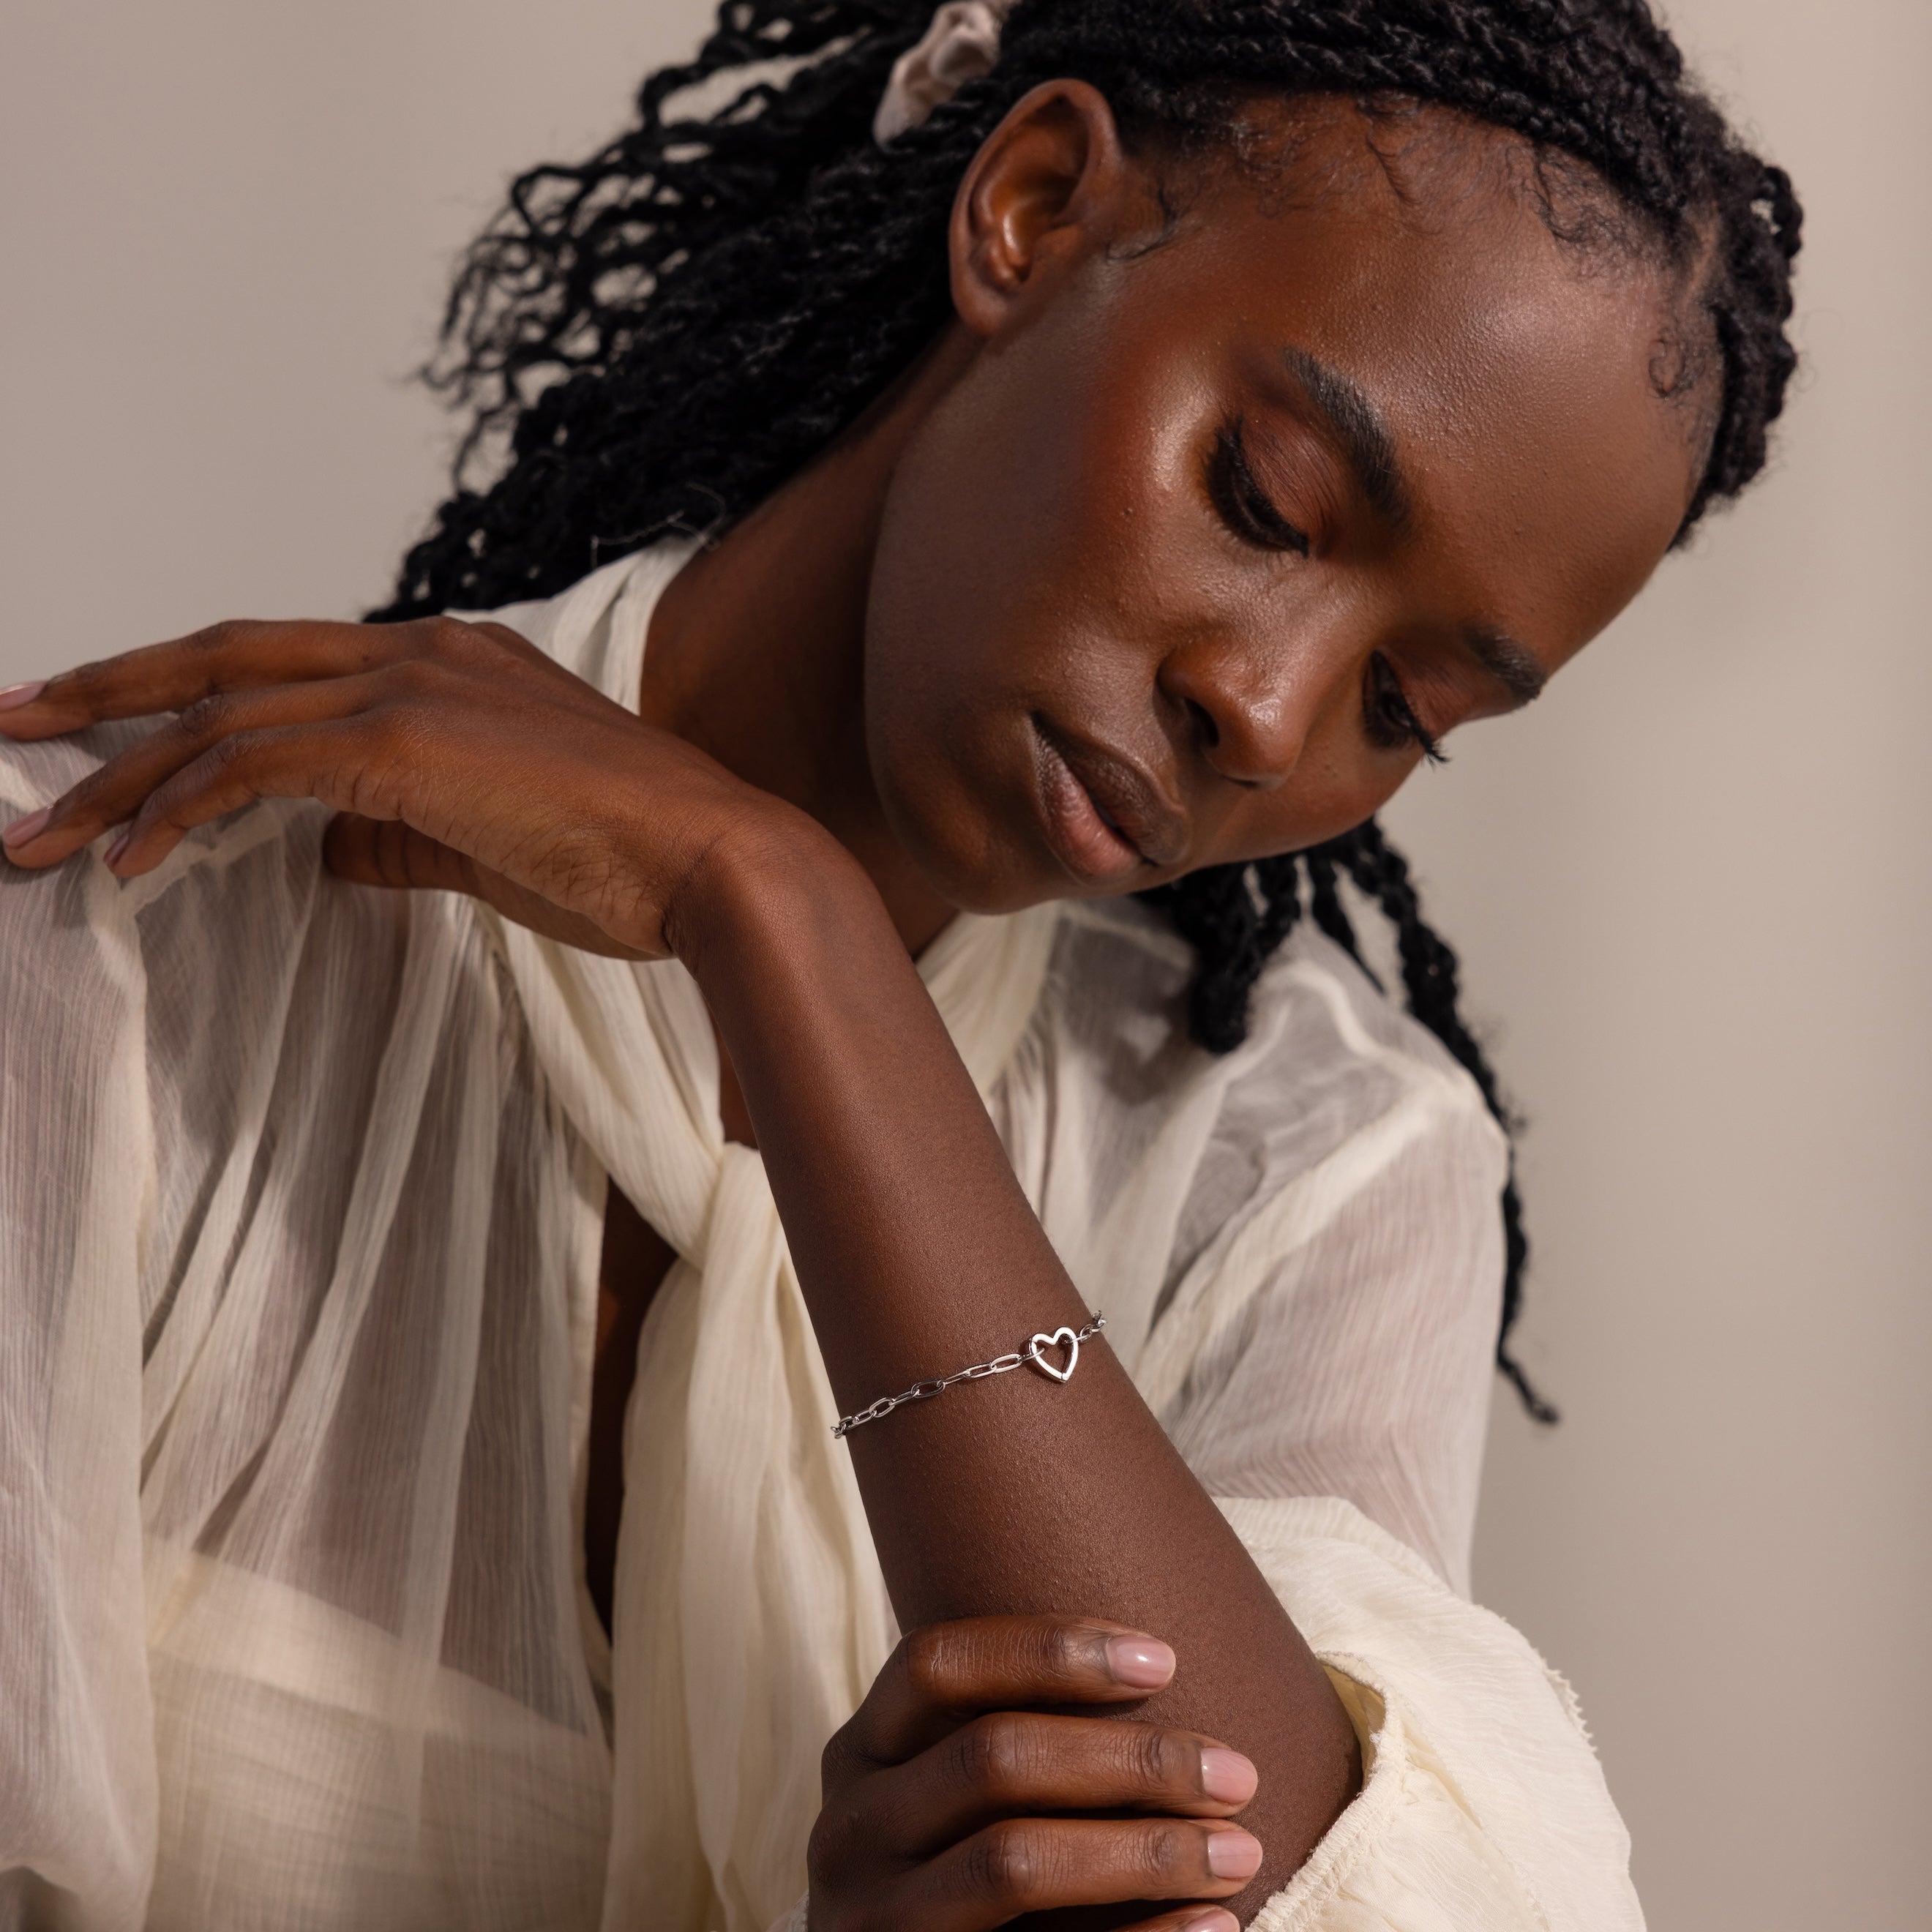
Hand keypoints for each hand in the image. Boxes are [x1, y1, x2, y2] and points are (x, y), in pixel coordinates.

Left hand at [0, 616, 797, 957]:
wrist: (718, 863)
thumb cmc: (633, 861)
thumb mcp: (495, 844)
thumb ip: (400, 834)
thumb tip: (321, 850)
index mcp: (449, 662)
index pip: (286, 663)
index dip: (188, 692)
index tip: (113, 731)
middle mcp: (421, 651)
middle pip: (225, 654)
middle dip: (108, 691)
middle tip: (14, 721)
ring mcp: (413, 688)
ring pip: (222, 715)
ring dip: (118, 775)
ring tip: (39, 835)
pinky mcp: (406, 744)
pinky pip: (254, 768)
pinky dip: (181, 810)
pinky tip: (133, 862)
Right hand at [809, 1613, 1262, 1931]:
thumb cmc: (960, 1877)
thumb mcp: (951, 1795)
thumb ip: (1018, 1744)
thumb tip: (1164, 1669)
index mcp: (859, 1753)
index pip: (939, 1662)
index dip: (1050, 1649)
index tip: (1165, 1661)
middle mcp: (848, 1830)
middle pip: (993, 1756)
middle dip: (1131, 1759)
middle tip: (1238, 1775)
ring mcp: (870, 1921)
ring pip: (1013, 1860)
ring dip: (1147, 1850)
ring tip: (1243, 1850)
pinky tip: (1213, 1924)